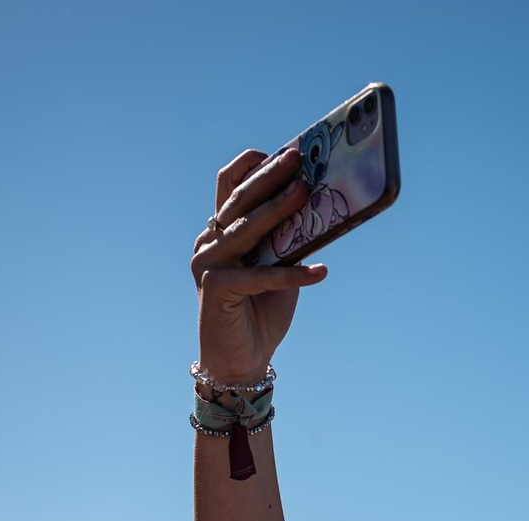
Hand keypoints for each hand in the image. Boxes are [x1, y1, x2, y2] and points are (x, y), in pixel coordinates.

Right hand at [190, 147, 327, 384]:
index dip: (252, 165)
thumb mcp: (279, 266)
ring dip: (279, 210)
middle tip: (298, 159)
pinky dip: (292, 275)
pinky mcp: (215, 288)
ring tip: (307, 194)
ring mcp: (208, 263)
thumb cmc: (262, 311)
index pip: (229, 185)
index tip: (284, 151)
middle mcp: (209, 242)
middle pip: (239, 199)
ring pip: (247, 229)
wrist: (242, 360)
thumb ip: (288, 240)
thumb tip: (320, 206)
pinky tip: (320, 271)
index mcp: (221, 232)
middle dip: (271, 176)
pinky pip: (260, 276)